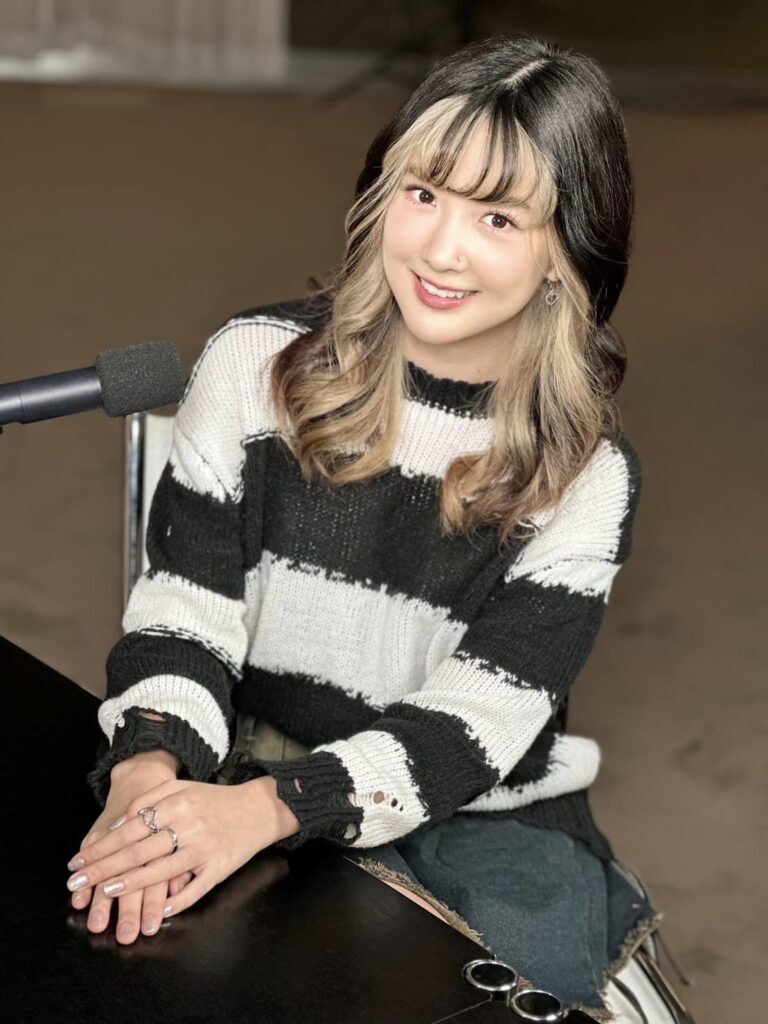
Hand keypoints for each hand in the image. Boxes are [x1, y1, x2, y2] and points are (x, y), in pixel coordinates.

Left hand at [65, 776, 293, 935]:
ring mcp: (204, 849)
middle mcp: (189, 826)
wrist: (258, 809)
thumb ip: (150, 800)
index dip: (101, 847)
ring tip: (105, 892)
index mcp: (177, 803)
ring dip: (130, 884)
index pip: (129, 829)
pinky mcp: (219, 869)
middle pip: (139, 851)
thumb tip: (118, 825)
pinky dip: (175, 902)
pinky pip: (194, 890)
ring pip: (161, 872)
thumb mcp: (182, 787)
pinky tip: (156, 912)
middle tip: (77, 882)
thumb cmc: (213, 800)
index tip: (77, 862)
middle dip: (103, 869)